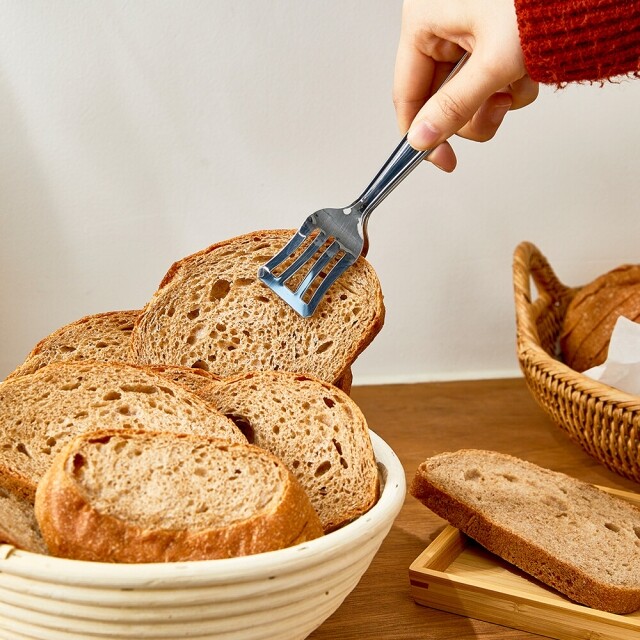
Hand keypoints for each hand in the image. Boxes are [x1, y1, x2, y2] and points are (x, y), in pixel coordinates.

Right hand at [393, 0, 538, 170]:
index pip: (407, 94)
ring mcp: (464, 30)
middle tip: (498, 105)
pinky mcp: (488, 36)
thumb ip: (455, 106)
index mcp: (423, 21)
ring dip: (498, 97)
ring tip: (519, 76)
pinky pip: (488, 78)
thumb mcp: (493, 62)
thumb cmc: (537, 0)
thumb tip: (423, 139)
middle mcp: (439, 25)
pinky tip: (526, 67)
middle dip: (475, 109)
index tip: (442, 158)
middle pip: (441, 98)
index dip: (422, 134)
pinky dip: (511, 82)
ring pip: (468, 92)